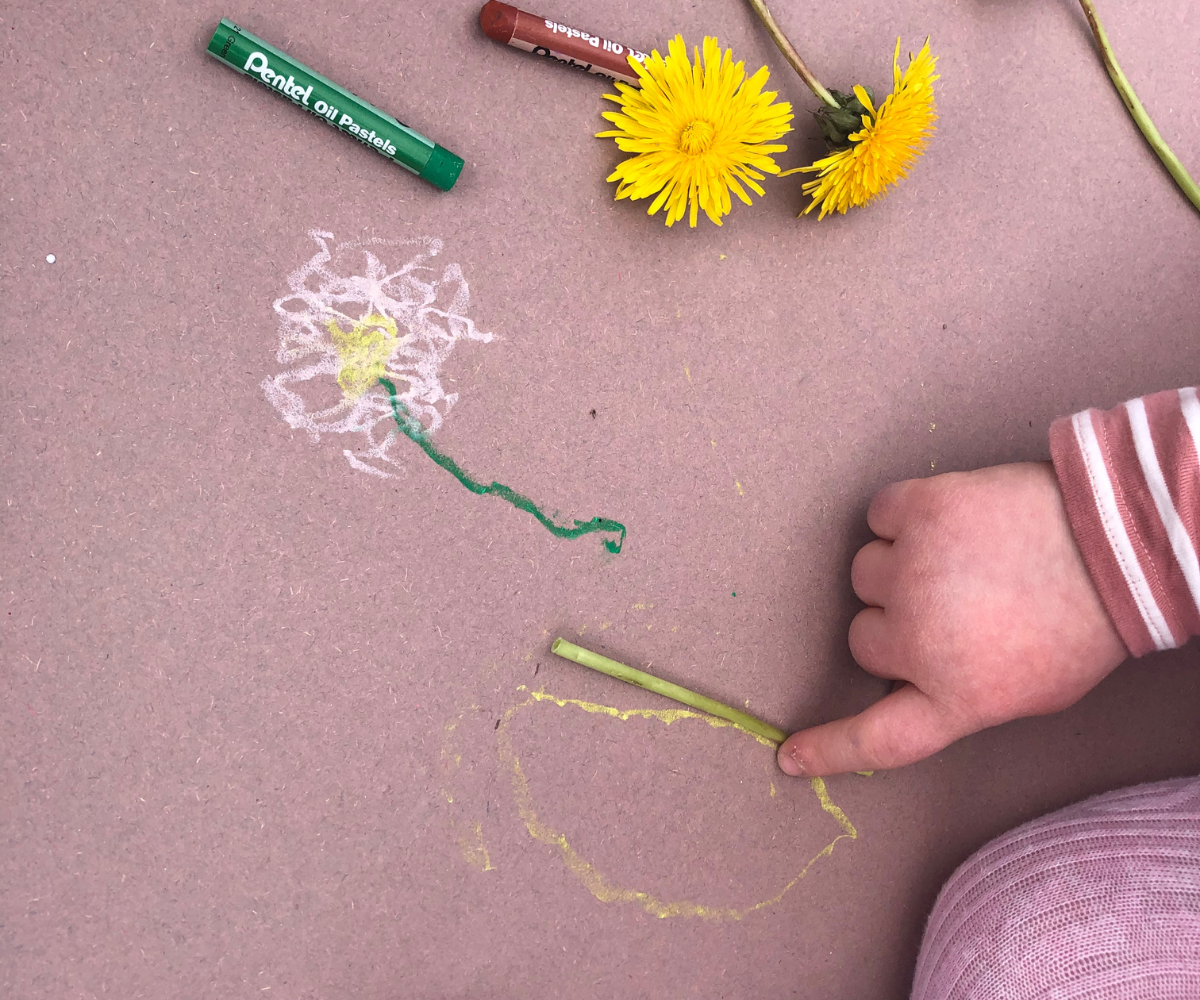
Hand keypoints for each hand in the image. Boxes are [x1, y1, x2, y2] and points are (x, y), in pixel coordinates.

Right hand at [778, 462, 1128, 777]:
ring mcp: (915, 573)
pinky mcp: (920, 512)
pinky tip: (949, 519)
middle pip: (863, 636)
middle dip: (895, 621)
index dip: (828, 750)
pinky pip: (878, 515)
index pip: (876, 740)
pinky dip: (903, 514)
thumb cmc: (1081, 620)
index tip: (789, 756)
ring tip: (960, 557)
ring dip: (898, 565)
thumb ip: (957, 697)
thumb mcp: (1029, 691)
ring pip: (863, 573)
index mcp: (957, 698)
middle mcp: (922, 642)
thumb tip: (904, 682)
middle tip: (953, 603)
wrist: (1119, 542)